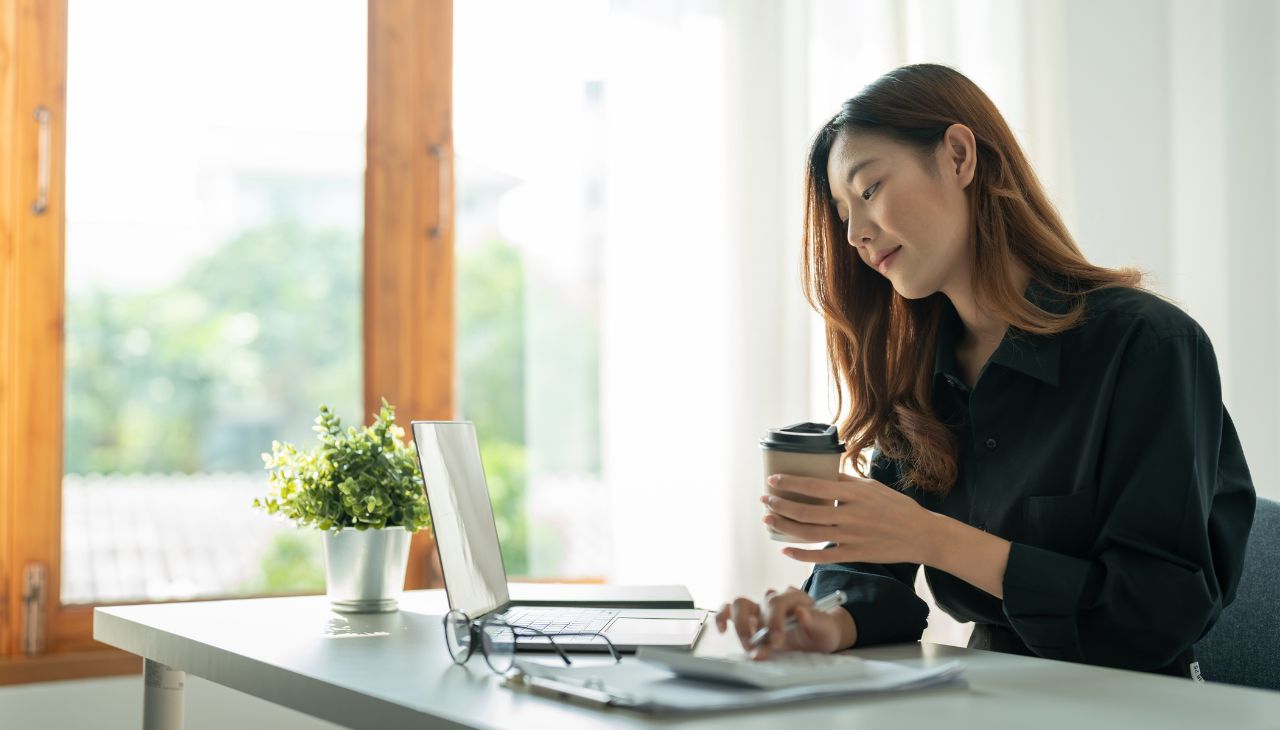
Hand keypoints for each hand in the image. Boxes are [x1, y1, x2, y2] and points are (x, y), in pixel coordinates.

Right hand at [713, 587, 848, 659]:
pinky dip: (723, 617)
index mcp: (795, 597)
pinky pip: (729, 611)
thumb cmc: (822, 631)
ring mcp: (760, 607)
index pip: (779, 601)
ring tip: (749, 645)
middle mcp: (775, 598)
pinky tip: (722, 629)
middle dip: (760, 627)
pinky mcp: (750, 617)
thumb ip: (815, 621)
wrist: (818, 636)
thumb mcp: (826, 628)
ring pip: (741, 605)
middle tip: (763, 647)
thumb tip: (801, 612)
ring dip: (741, 626)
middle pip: (760, 604)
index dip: (775, 620)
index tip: (777, 640)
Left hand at [762, 472, 935, 565]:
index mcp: (855, 494)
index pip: (815, 487)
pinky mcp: (854, 555)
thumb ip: (846, 481)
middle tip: (765, 500)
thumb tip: (821, 472)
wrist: (921, 535)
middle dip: (780, 505)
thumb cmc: (896, 507)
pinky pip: (822, 556)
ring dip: (784, 526)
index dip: (790, 483)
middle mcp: (851, 516)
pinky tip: (785, 548)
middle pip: (807, 512)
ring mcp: (852, 538)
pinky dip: (801, 554)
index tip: (772, 480)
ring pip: (809, 534)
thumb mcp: (872, 487)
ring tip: (768, 519)